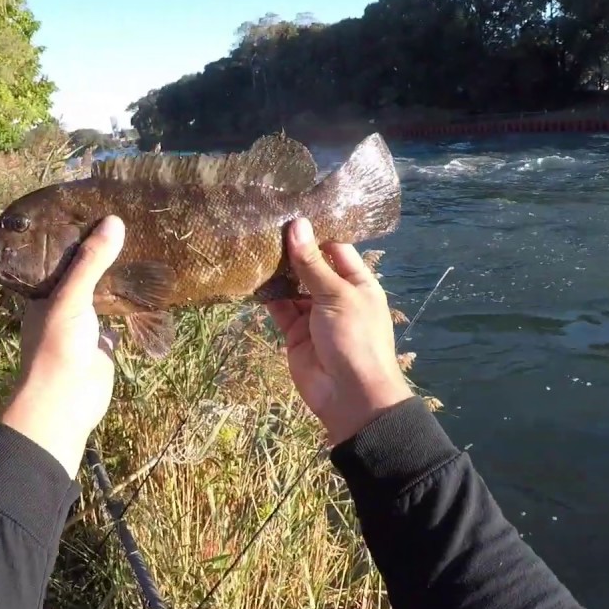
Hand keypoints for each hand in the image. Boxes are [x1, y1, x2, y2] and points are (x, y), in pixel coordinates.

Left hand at [0, 215, 124, 477]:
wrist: (65, 402)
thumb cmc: (56, 346)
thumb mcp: (71, 297)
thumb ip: (91, 261)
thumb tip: (115, 221)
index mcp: (42, 292)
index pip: (56, 256)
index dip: (73, 235)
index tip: (95, 209)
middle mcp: (61, 304)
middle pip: (83, 273)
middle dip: (101, 254)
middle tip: (127, 222)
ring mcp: (84, 324)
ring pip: (104, 294)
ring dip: (120, 277)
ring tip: (143, 245)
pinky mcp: (105, 341)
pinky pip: (121, 316)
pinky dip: (134, 304)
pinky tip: (151, 283)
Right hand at [267, 218, 413, 445]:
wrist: (350, 396)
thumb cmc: (355, 338)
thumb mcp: (336, 295)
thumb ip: (312, 263)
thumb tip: (297, 225)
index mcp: (358, 283)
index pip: (336, 249)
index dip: (315, 233)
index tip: (289, 212)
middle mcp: (336, 295)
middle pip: (311, 266)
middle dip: (291, 251)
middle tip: (262, 226)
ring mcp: (314, 315)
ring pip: (292, 287)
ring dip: (276, 272)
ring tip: (252, 247)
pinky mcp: (295, 333)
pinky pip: (279, 309)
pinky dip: (267, 296)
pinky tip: (250, 277)